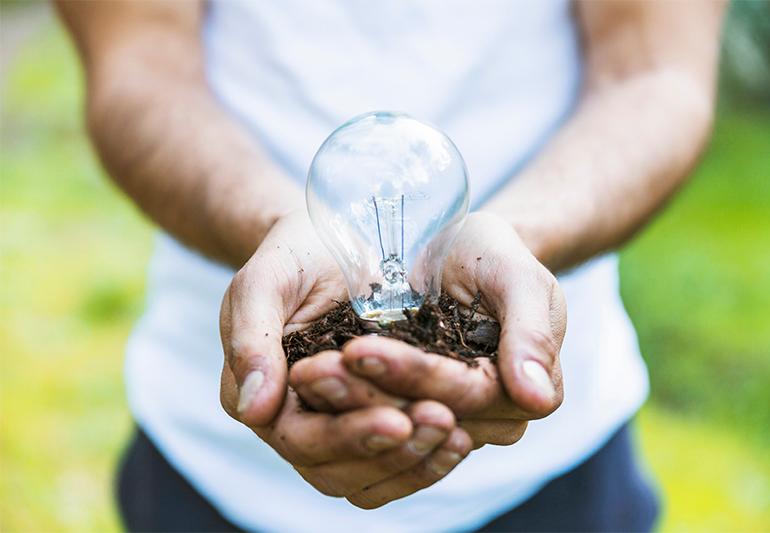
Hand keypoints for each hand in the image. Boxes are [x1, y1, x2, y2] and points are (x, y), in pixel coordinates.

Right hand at [219, 210, 471, 507]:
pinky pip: (395, 463)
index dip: (349, 435)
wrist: (332, 239)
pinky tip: (463, 436)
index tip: (399, 420)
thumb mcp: (267, 281)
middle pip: (338, 471)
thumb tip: (254, 410)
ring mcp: (335, 427)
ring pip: (370, 477)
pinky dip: (427, 458)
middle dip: (392, 451)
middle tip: (442, 421)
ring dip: (416, 461)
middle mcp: (297, 423)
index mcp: (262, 397)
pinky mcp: (372, 419)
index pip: (302, 439)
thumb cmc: (296, 253)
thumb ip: (252, 339)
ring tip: (459, 433)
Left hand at [290, 212, 566, 447]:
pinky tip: (306, 393)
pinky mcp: (404, 423)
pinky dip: (337, 427)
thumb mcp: (514, 274)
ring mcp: (441, 427)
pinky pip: (370, 452)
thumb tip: (536, 398)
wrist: (451, 250)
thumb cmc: (485, 253)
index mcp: (516, 390)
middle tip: (311, 367)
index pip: (463, 395)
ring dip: (343, 416)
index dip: (412, 375)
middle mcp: (482, 421)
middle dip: (365, 397)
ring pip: (391, 447)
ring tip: (304, 376)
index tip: (358, 348)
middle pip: (421, 424)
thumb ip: (532, 331)